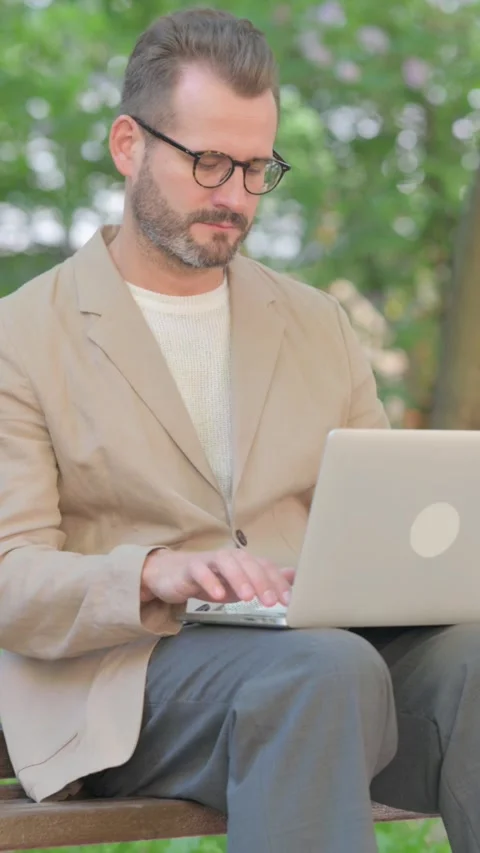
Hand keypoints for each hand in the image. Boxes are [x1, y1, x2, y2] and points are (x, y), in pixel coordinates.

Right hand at [140, 548, 294, 606]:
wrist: (173, 574)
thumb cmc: (212, 578)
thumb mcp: (241, 582)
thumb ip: (266, 579)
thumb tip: (294, 576)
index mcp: (244, 561)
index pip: (265, 567)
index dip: (278, 582)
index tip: (288, 601)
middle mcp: (230, 557)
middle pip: (249, 563)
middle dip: (262, 582)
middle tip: (270, 601)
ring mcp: (209, 560)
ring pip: (227, 563)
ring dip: (239, 578)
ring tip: (247, 597)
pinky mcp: (191, 568)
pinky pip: (201, 571)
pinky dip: (210, 582)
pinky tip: (218, 597)